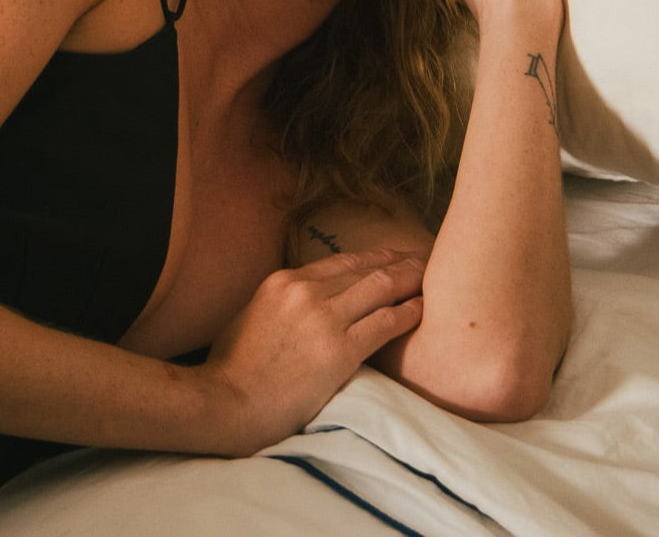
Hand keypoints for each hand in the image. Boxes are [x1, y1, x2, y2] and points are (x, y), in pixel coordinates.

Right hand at [198, 249, 424, 454]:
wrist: (226, 402)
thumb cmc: (234, 368)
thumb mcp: (253, 315)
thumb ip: (283, 302)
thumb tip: (306, 301)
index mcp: (284, 280)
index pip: (342, 261)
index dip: (374, 257)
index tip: (393, 257)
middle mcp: (306, 291)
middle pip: (366, 268)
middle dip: (399, 262)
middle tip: (424, 259)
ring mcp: (324, 318)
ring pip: (381, 288)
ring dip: (411, 282)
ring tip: (431, 278)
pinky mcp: (339, 351)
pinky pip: (384, 324)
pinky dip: (407, 314)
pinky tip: (422, 310)